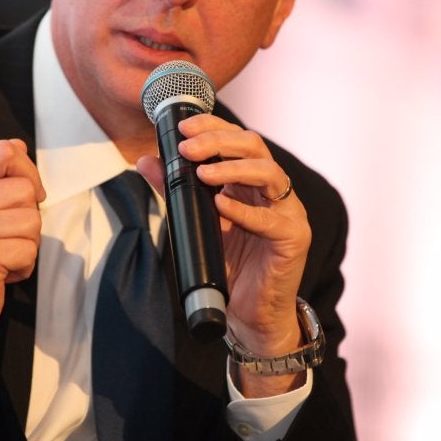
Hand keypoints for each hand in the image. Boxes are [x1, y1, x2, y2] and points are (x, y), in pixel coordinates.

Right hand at [0, 139, 44, 394]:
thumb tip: (19, 146)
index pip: (4, 151)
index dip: (27, 170)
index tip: (27, 194)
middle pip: (26, 190)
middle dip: (26, 218)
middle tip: (1, 239)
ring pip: (32, 221)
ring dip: (25, 244)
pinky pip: (28, 251)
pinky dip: (23, 267)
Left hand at [136, 114, 309, 394]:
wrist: (250, 314)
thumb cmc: (229, 265)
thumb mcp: (197, 222)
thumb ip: (176, 190)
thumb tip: (146, 161)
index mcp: (252, 182)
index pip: (238, 140)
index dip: (214, 127)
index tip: (184, 127)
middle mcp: (273, 191)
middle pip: (255, 147)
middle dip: (219, 141)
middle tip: (188, 147)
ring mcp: (288, 213)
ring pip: (269, 174)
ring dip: (233, 169)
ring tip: (203, 173)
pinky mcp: (293, 239)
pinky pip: (272, 219)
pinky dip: (245, 211)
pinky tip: (222, 206)